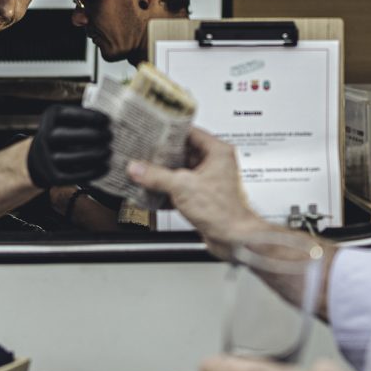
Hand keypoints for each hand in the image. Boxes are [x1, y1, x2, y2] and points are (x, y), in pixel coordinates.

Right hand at [26, 104, 111, 188]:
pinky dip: (93, 172)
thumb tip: (108, 123)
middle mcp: (45, 137)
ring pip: (73, 158)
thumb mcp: (66, 120)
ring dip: (96, 155)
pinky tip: (105, 167)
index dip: (91, 117)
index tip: (107, 120)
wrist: (40, 158)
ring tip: (109, 151)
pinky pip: (75, 176)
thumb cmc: (63, 134)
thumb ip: (82, 118)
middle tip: (109, 136)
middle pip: (70, 137)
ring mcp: (47, 159)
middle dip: (94, 136)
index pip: (70, 115)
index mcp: (49, 118)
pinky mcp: (53, 177)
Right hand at [128, 127, 261, 255]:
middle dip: (162, 156)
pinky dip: (167, 190)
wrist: (233, 238)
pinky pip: (181, 188)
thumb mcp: (182, 187)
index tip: (153, 132)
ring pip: (180, 171)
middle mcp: (215, 164)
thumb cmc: (224, 211)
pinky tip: (152, 192)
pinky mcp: (202, 197)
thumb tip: (137, 169)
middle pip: (183, 152)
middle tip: (144, 153)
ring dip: (163, 174)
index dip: (170, 132)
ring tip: (144, 171)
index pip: (190, 132)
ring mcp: (208, 181)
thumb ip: (156, 176)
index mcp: (218, 152)